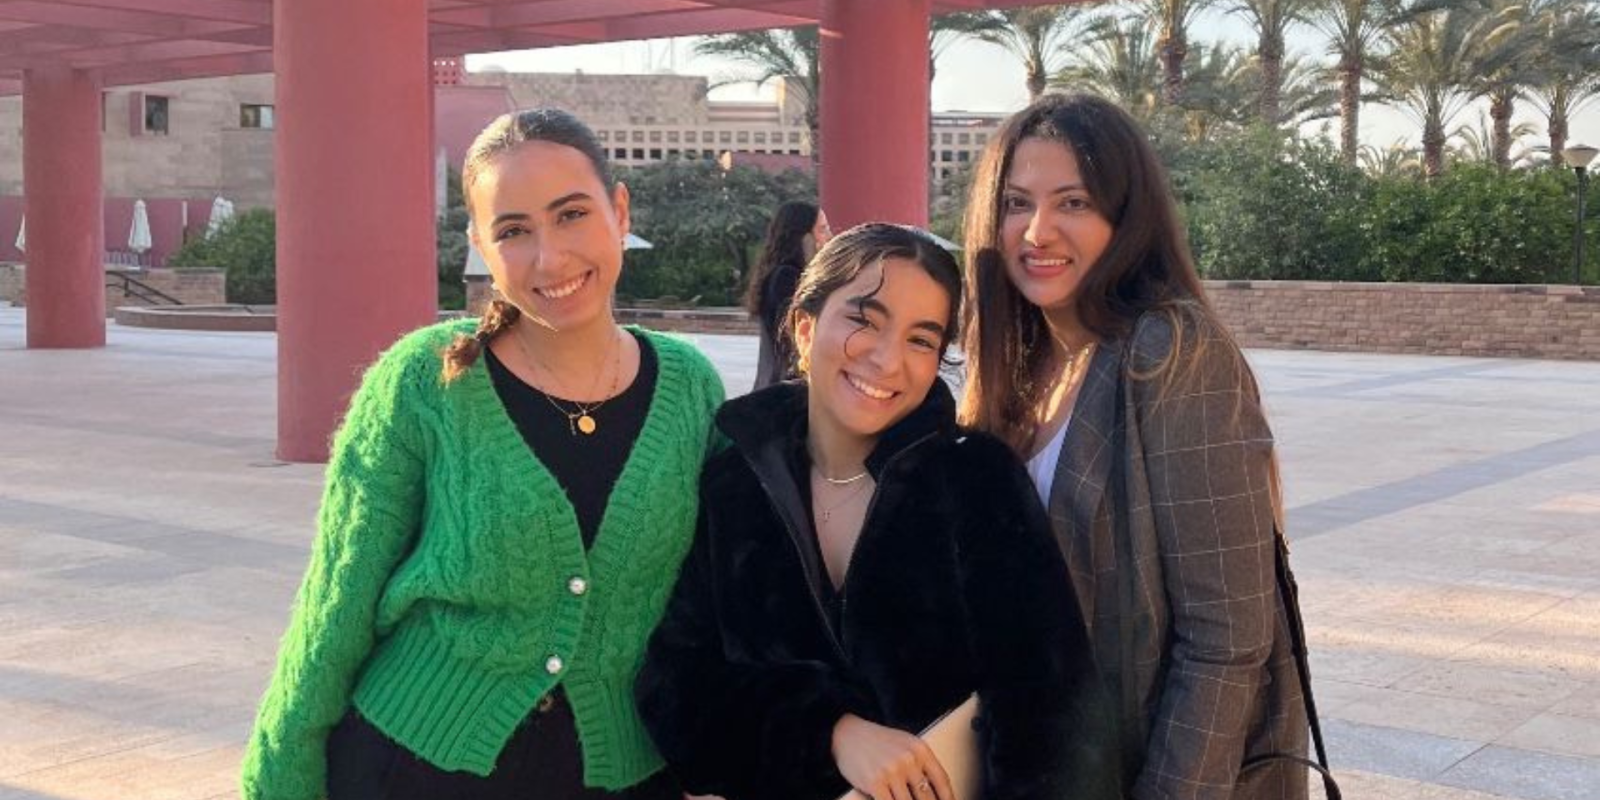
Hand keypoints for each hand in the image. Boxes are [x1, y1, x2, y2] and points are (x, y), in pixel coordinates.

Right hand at [831, 714, 955, 799]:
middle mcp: (908, 760)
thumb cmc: (876, 741)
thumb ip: (920, 764)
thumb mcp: (905, 744)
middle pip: (927, 797)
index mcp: (920, 749)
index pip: (942, 781)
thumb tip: (935, 792)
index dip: (948, 798)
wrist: (846, 734)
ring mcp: (892, 772)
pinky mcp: (875, 783)